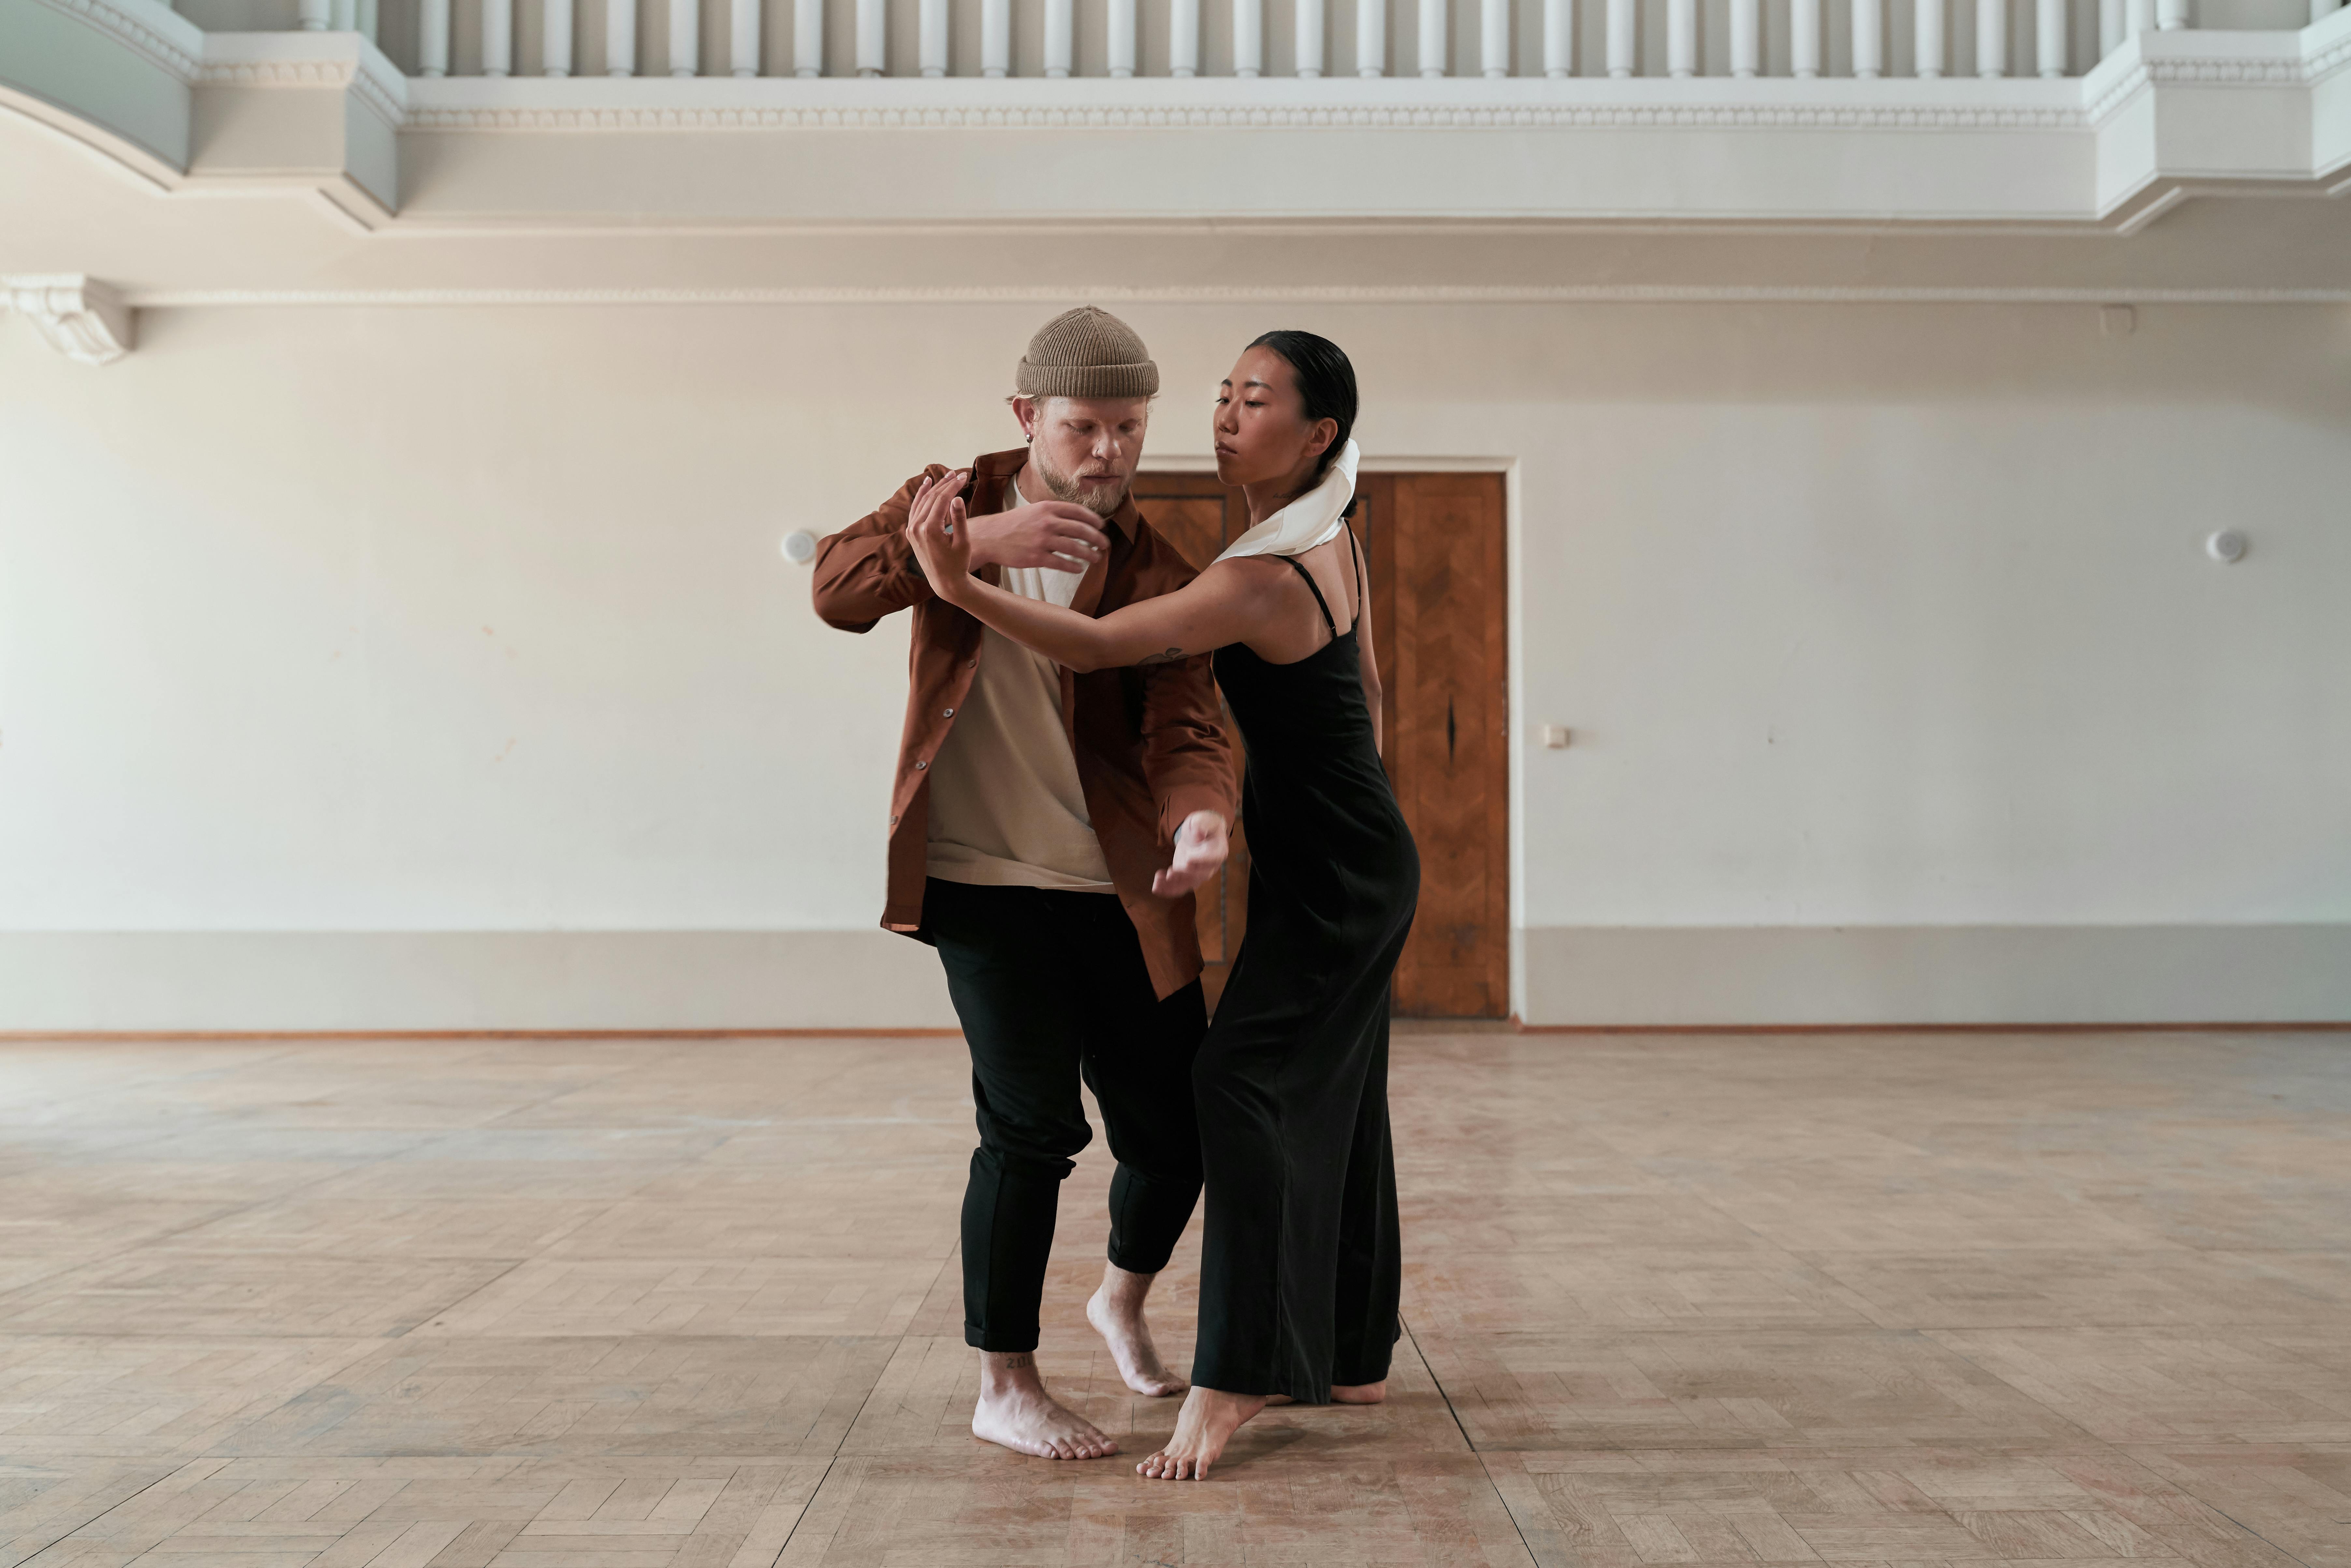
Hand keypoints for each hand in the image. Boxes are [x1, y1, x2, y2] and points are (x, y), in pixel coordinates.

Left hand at [906, 470, 973, 595]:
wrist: (944, 582)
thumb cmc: (958, 563)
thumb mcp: (963, 542)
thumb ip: (959, 519)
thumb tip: (957, 497)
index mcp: (929, 530)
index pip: (942, 500)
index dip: (953, 486)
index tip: (964, 477)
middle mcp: (916, 528)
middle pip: (932, 498)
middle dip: (945, 484)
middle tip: (958, 474)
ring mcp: (911, 530)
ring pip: (922, 501)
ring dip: (934, 487)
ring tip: (946, 476)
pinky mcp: (910, 532)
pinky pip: (915, 508)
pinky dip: (921, 496)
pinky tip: (927, 485)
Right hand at [964, 498, 1110, 572]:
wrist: (989, 537)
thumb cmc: (1012, 524)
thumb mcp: (1033, 511)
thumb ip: (1052, 513)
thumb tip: (1075, 520)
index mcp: (1047, 508)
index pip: (1078, 511)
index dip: (1093, 519)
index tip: (1102, 526)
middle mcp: (1047, 522)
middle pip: (1081, 530)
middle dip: (1097, 538)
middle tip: (1105, 544)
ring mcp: (1042, 540)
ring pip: (1075, 548)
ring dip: (1089, 554)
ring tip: (1096, 558)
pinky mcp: (1036, 557)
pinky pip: (1062, 563)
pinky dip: (1074, 566)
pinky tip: (1079, 568)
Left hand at [1153, 811, 1229, 897]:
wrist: (1200, 834)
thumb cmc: (1202, 825)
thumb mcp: (1202, 819)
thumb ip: (1201, 825)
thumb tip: (1198, 834)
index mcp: (1218, 850)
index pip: (1213, 857)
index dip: (1201, 859)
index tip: (1188, 859)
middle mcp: (1210, 866)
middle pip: (1199, 874)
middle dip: (1184, 874)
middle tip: (1171, 872)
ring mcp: (1199, 874)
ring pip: (1187, 884)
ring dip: (1172, 885)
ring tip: (1157, 882)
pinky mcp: (1187, 877)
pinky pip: (1179, 888)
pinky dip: (1167, 889)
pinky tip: (1155, 887)